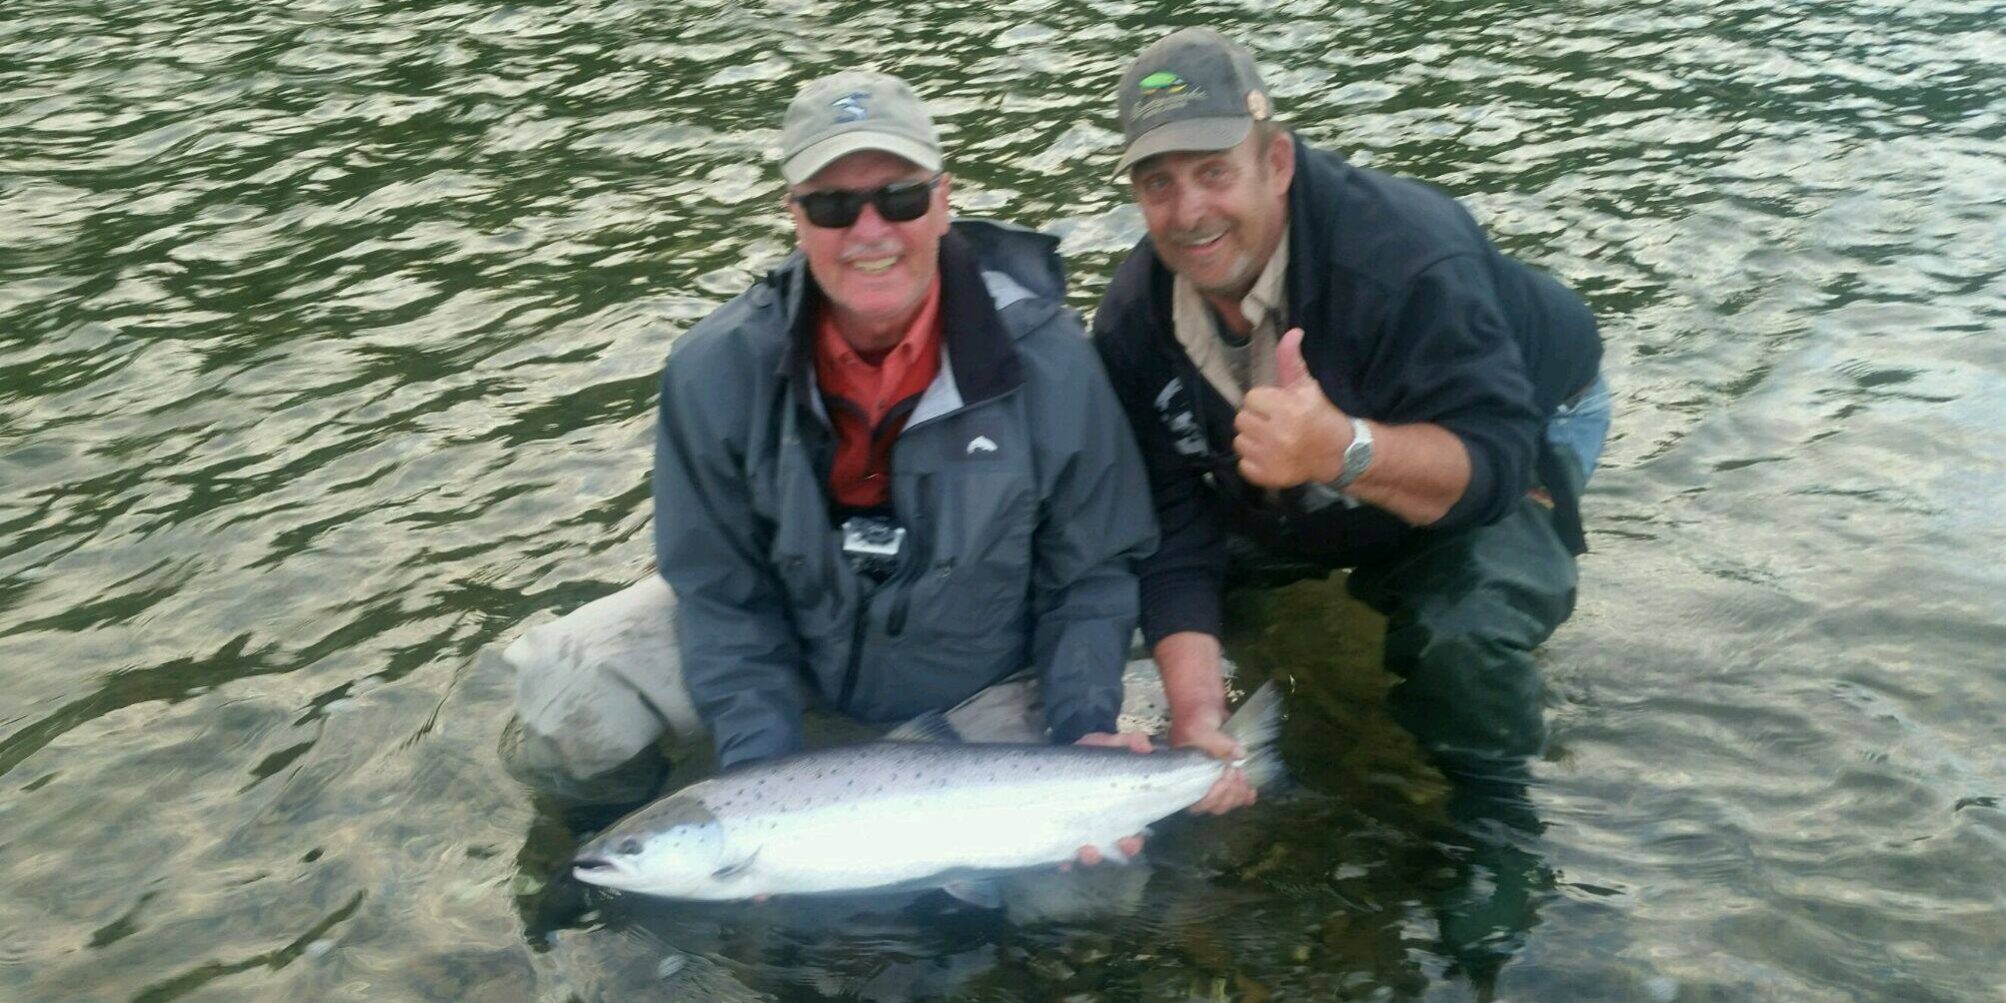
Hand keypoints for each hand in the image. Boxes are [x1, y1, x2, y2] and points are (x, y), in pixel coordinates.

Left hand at [1069, 732, 1150, 864]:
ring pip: (1088, 855)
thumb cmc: (1087, 755)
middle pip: (1114, 849)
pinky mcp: (1056, 834)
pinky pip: (1059, 854)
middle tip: (1118, 846)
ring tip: (1086, 850)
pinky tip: (1062, 862)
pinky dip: (1063, 861)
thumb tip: (1144, 744)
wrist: (1057, 759)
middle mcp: (1100, 827)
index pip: (1131, 834)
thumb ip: (1126, 743)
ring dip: (1090, 857)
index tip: (1130, 841)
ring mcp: (1077, 833)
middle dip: (1118, 852)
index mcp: (1117, 811)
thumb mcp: (1106, 745)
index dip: (1133, 842)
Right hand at [1169, 712, 1256, 815]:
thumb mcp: (1201, 728)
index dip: (1213, 795)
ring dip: (1238, 794)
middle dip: (1229, 795)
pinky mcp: (1225, 771)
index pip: (1196, 801)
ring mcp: (1212, 777)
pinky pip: (1234, 791)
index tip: (1225, 774)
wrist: (1202, 702)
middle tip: (1236, 773)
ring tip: (1245, 779)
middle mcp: (1196, 780)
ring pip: (1225, 801)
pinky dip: (1244, 794)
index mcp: (1182, 775)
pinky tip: (1252, 792)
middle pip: (1213, 805)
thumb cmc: (1194, 714)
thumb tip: (1239, 755)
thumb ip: (1217, 744)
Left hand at [1234, 327, 1351, 488]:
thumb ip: (1291, 361)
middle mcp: (1278, 434)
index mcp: (1287, 408)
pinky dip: (1253, 462)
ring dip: (1252, 440)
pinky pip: (1243, 465)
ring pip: (1239, 442)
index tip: (1278, 407)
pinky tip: (1270, 456)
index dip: (1263, 402)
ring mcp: (1272, 458)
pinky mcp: (1268, 476)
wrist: (1338, 454)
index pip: (1250, 398)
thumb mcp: (1307, 386)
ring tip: (1272, 440)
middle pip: (1241, 420)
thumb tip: (1292, 332)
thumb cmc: (1318, 415)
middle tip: (1274, 424)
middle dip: (1256, 420)